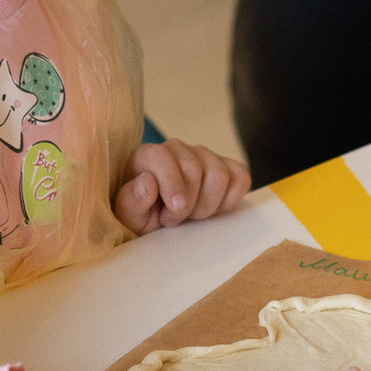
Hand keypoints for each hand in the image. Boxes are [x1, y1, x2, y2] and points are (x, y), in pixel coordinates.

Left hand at [116, 140, 249, 234]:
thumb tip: (148, 182)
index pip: (162, 156)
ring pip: (219, 175)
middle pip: (194, 169)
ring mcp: (204, 156)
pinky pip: (240, 178)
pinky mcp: (227, 167)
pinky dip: (230, 200)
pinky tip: (213, 209)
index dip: (171, 182)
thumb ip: (132, 200)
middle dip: (187, 203)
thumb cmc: (143, 216)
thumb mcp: (129, 216)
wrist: (162, 221)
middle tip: (174, 220)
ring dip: (207, 205)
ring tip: (191, 216)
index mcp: (148, 156)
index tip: (174, 208)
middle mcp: (177, 148)